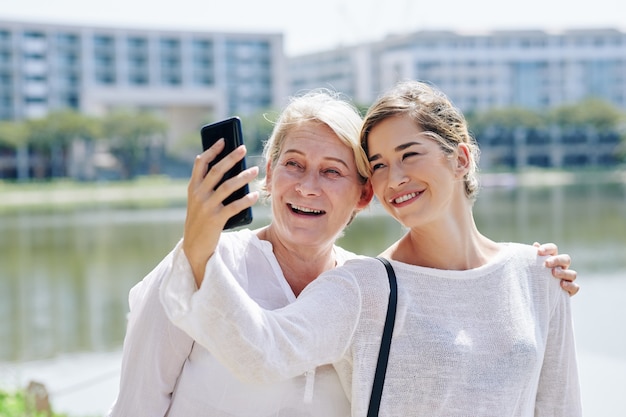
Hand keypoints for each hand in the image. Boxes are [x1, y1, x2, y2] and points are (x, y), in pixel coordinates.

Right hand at [183, 139, 258, 286]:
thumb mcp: (199, 202)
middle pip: (216, 171)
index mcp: (193, 188)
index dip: (212, 150)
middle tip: (244, 148)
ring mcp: (207, 207)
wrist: (194, 247)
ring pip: (227, 186)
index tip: (223, 140)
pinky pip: (234, 206)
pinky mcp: (216, 219)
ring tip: (255, 170)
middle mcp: (198, 195)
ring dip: (243, 177)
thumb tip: (232, 172)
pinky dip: (245, 200)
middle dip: (231, 158)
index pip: (201, 163)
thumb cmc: (201, 221)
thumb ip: (209, 188)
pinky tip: (254, 196)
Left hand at [534, 242, 578, 296]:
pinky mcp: (570, 290)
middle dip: (557, 260)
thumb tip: (536, 244)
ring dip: (564, 273)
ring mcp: (567, 279)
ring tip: (553, 273)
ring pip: (573, 273)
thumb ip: (533, 257)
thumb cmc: (532, 277)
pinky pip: (575, 287)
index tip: (538, 251)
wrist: (535, 295)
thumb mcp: (531, 267)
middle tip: (546, 263)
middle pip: (566, 259)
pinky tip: (561, 285)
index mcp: (552, 259)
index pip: (553, 249)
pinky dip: (570, 285)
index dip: (547, 248)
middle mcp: (562, 267)